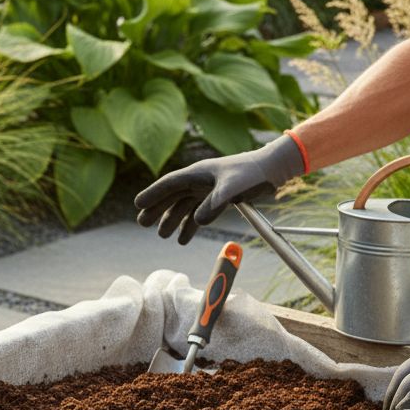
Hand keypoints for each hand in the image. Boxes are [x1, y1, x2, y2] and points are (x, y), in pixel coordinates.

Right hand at [134, 133, 303, 243]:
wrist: (272, 170)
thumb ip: (215, 204)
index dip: (153, 194)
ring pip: (184, 206)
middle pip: (172, 195)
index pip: (169, 183)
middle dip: (157, 209)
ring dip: (173, 220)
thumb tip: (197, 221)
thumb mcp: (233, 188)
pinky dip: (190, 225)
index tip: (137, 204)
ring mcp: (208, 189)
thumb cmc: (253, 173)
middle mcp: (200, 180)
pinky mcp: (218, 198)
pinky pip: (198, 213)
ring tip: (162, 236)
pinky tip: (183, 239)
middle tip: (142, 223)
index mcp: (198, 172)